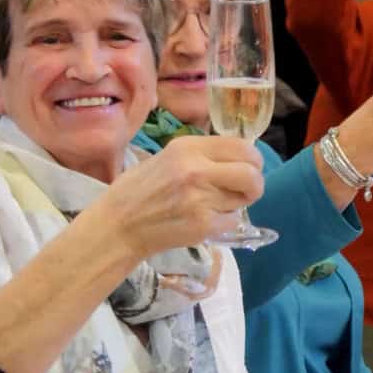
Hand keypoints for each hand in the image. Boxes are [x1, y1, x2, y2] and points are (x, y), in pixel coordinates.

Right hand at [95, 134, 262, 258]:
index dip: (252, 161)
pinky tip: (203, 221)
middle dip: (254, 185)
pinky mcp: (203, 224)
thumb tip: (240, 159)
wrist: (117, 225)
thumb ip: (202, 156)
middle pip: (252, 174)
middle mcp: (196, 168)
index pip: (243, 147)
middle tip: (243, 192)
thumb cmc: (139, 191)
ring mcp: (201, 197)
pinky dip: (224, 224)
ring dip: (236, 205)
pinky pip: (233, 221)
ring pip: (244, 200)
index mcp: (188, 147)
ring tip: (213, 206)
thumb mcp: (167, 158)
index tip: (248, 169)